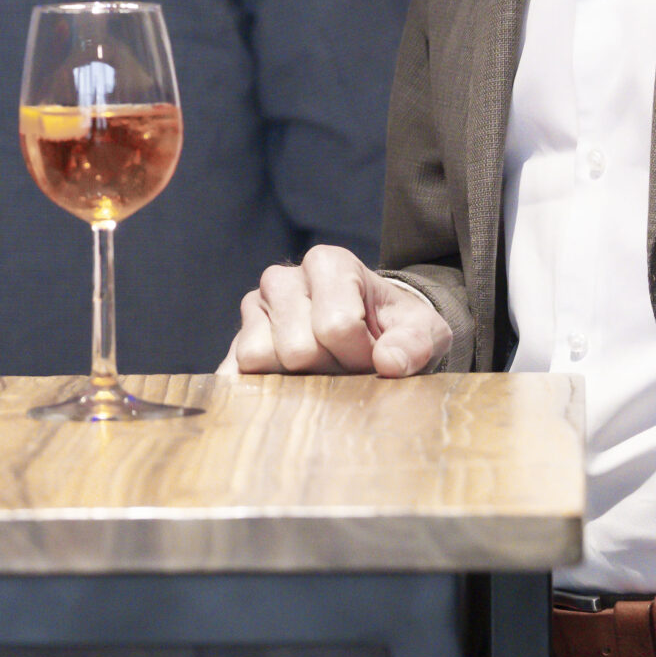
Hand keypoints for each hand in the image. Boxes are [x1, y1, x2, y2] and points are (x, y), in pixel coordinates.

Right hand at [223, 245, 451, 376]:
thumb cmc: (393, 327)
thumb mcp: (422, 330)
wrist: (369, 332)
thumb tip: (389, 363)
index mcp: (328, 263)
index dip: (359, 355)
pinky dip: (255, 391)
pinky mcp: (237, 338)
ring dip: (296, 381)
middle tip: (346, 366)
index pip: (336, 325)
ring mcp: (255, 308)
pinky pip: (233, 371)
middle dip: (329, 370)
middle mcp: (283, 278)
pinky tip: (284, 392)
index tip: (373, 354)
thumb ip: (415, 344)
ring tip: (321, 371)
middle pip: (298, 349)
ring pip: (259, 357)